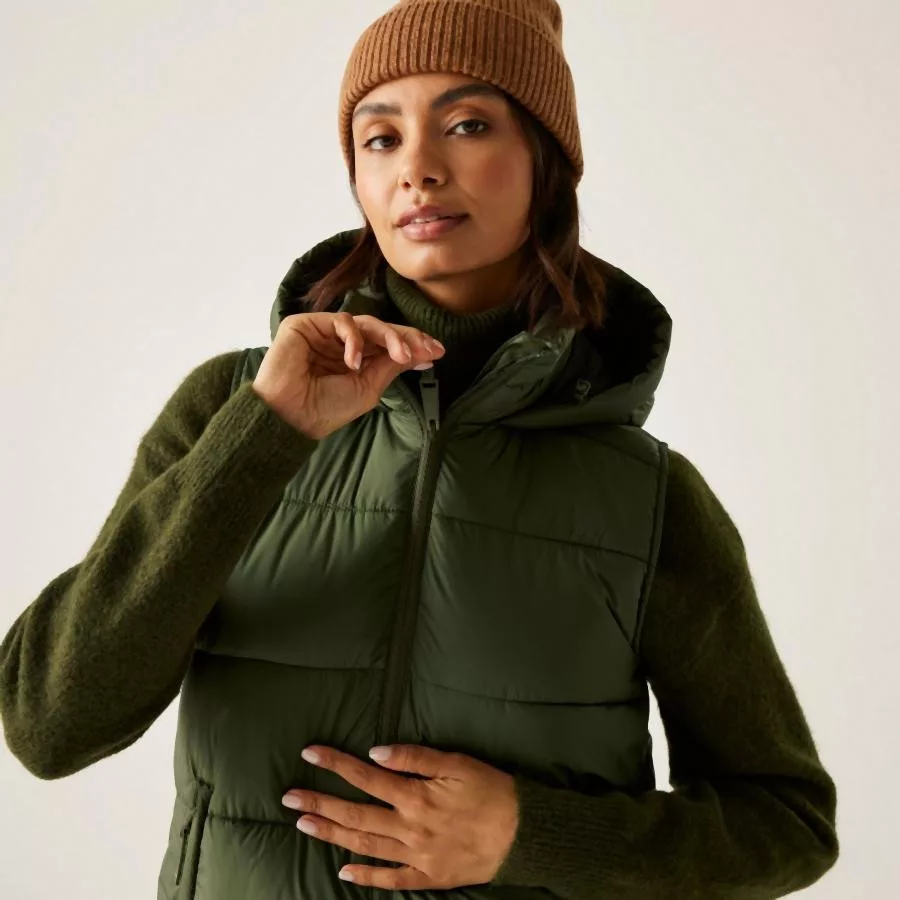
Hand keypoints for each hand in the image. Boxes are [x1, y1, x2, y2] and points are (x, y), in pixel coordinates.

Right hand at [253, 312, 445, 439]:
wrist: (290, 415)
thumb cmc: (325, 408)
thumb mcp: (368, 388)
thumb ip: (391, 366)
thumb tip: (423, 353)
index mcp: (356, 361)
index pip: (388, 345)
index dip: (413, 345)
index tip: (438, 352)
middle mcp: (341, 344)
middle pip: (381, 330)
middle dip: (407, 337)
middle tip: (427, 347)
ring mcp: (325, 332)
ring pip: (366, 322)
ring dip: (389, 336)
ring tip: (401, 355)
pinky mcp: (308, 324)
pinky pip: (342, 321)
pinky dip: (354, 339)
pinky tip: (354, 360)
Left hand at [281, 744, 519, 889]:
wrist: (523, 834)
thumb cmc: (491, 791)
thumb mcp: (457, 762)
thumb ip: (415, 757)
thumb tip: (375, 753)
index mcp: (415, 796)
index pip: (365, 777)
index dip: (335, 764)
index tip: (309, 753)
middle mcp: (409, 828)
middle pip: (356, 814)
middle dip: (320, 803)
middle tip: (289, 797)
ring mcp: (416, 856)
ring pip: (365, 845)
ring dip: (332, 834)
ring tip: (304, 824)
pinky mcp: (428, 877)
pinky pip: (391, 879)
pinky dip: (366, 875)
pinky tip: (343, 870)